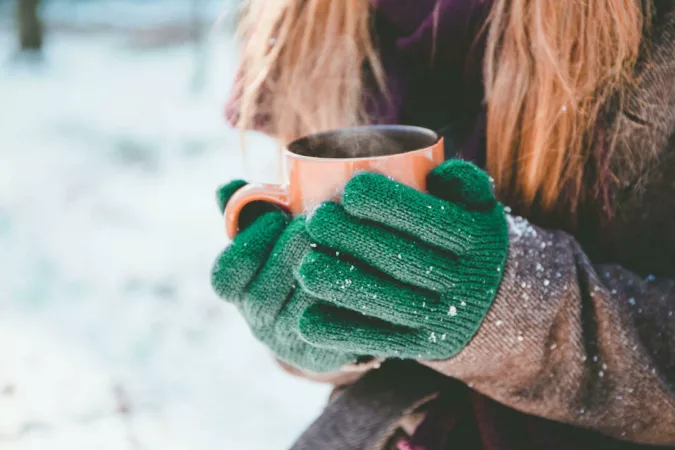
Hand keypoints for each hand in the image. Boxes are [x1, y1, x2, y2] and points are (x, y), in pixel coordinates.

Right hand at [211, 180, 358, 371]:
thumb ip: (248, 212)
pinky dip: (352, 296)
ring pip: (303, 309)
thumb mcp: (270, 237)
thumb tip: (226, 188)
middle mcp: (259, 321)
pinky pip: (338, 328)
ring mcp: (291, 342)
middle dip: (293, 249)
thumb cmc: (294, 264)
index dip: (248, 244)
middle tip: (319, 221)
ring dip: (325, 271)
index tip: (278, 216)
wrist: (326, 321)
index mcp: (238, 292)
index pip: (225, 275)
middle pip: (264, 293)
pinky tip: (368, 268)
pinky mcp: (327, 354)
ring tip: (346, 239)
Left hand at [295, 160, 508, 360]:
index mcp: (477, 239)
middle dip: (355, 238)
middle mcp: (465, 280)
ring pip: (388, 303)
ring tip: (306, 266)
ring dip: (343, 285)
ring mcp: (443, 317)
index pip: (431, 219)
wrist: (494, 303)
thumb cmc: (467, 240)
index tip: (350, 189)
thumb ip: (464, 181)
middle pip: (403, 259)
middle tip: (316, 219)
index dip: (388, 203)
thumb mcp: (480, 207)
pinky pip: (380, 341)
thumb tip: (435, 172)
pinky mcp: (423, 346)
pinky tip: (308, 320)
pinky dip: (342, 333)